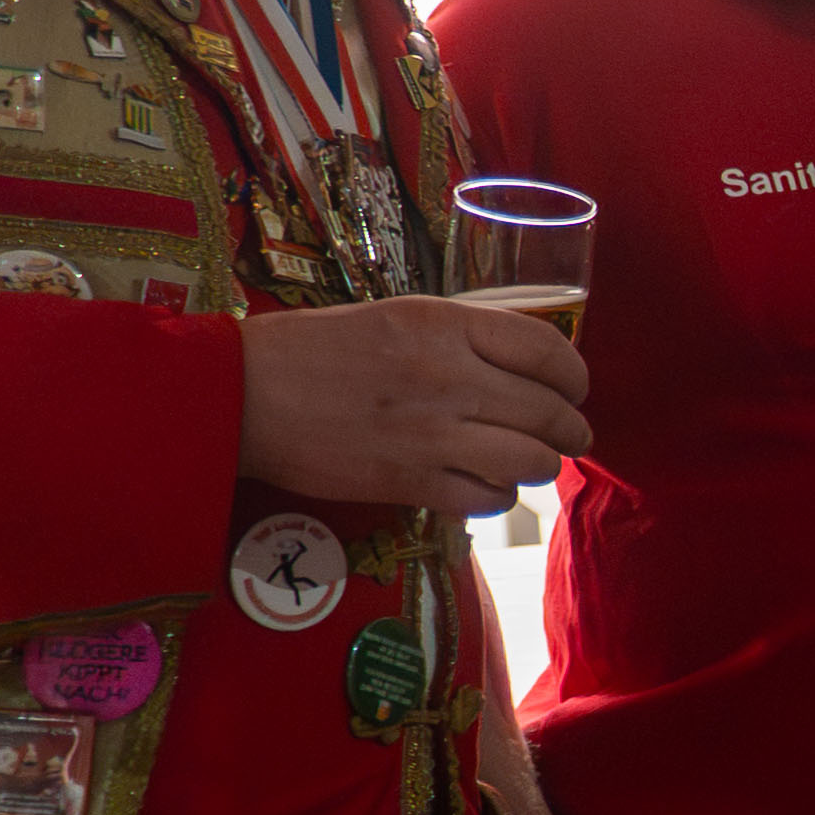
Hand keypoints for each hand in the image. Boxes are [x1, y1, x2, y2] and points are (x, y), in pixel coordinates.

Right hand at [235, 296, 589, 515]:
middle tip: (567, 435)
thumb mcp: (395, 317)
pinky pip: (486, 498)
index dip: (574, 375)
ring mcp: (431, 433)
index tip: (574, 387)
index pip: (547, 349)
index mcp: (444, 324)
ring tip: (531, 461)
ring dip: (540, 464)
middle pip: (549, 410)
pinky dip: (497, 495)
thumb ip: (460, 336)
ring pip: (530, 460)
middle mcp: (448, 376)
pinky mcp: (409, 481)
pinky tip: (485, 485)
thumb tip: (520, 363)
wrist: (240, 395)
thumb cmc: (312, 350)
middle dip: (569, 428)